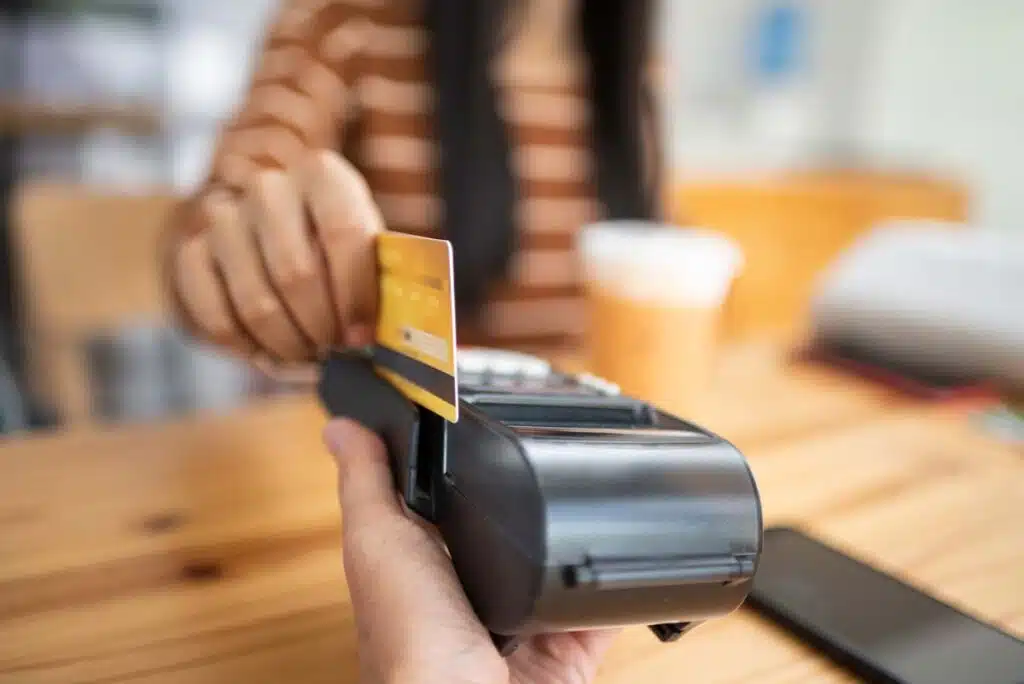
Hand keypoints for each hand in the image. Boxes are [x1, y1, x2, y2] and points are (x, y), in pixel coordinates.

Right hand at [170, 150, 383, 362]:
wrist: (273, 233)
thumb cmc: (338, 251)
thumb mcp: (370, 249)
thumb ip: (382, 281)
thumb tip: (388, 338)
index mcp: (323, 174)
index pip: (343, 233)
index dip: (356, 295)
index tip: (362, 337)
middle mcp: (269, 186)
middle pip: (295, 274)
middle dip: (321, 330)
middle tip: (335, 355)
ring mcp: (223, 216)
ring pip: (256, 304)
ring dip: (287, 346)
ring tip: (308, 357)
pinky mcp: (191, 251)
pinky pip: (215, 317)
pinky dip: (247, 348)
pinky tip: (270, 355)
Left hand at [325, 419, 620, 683]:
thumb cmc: (407, 644)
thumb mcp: (379, 543)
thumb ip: (368, 485)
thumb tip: (342, 428)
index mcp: (424, 566)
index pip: (447, 506)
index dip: (465, 474)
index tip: (486, 430)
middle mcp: (471, 595)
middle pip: (510, 535)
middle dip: (532, 505)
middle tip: (558, 456)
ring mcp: (520, 624)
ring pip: (558, 569)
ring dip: (577, 544)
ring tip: (596, 501)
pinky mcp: (564, 648)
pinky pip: (600, 612)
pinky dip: (615, 592)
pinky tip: (625, 561)